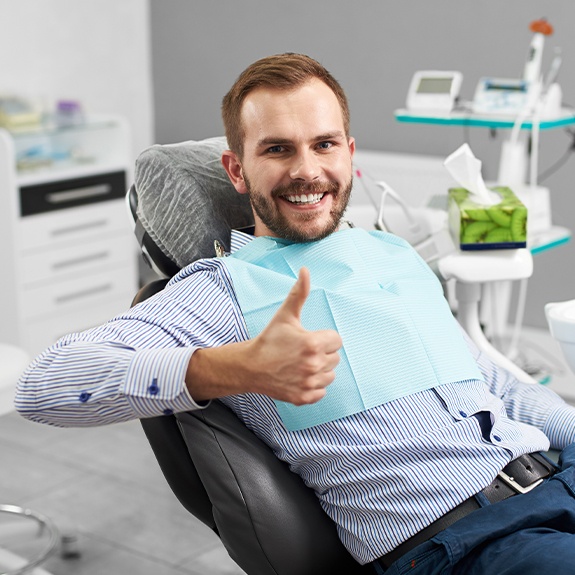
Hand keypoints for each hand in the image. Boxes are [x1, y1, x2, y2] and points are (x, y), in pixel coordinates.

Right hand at [187, 267, 341, 404]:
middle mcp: (314, 365)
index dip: (323, 337)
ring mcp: (310, 383)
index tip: (308, 338)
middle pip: (335, 358)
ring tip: (300, 364)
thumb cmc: (269, 340)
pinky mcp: (305, 397)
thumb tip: (305, 271)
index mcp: (313, 343)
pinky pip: (322, 391)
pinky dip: (313, 386)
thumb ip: (299, 293)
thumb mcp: (285, 315)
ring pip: (330, 375)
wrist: (250, 367)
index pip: (337, 340)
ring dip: (319, 370)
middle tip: (302, 351)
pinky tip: (299, 377)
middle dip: (322, 353)